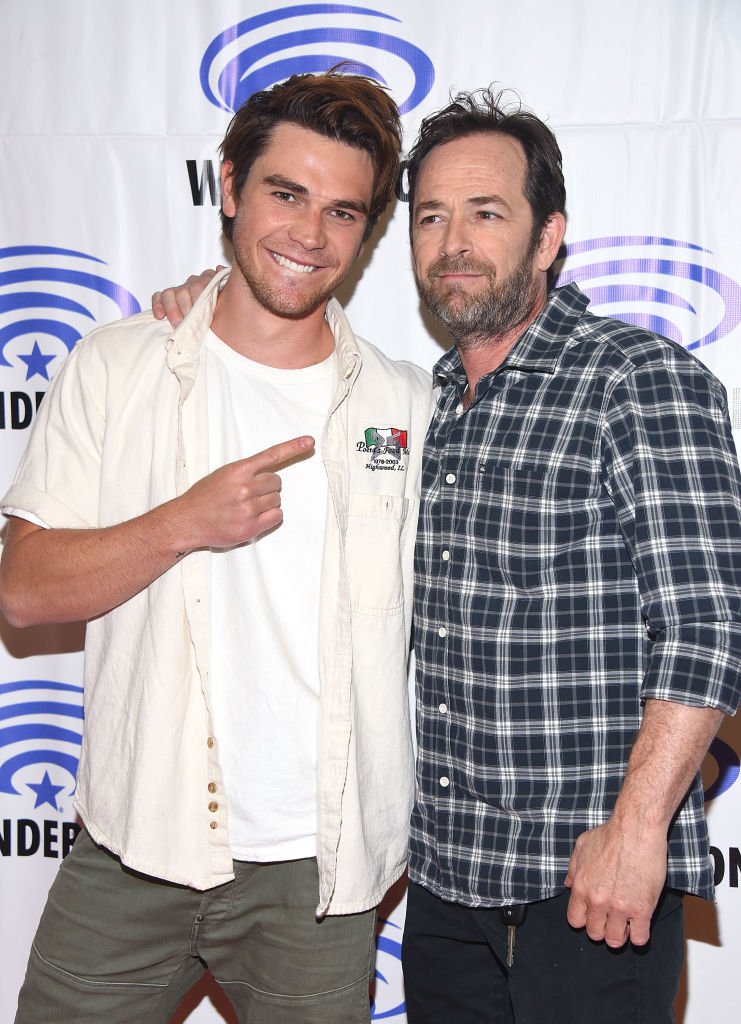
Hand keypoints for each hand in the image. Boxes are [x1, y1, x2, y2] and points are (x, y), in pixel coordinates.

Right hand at [152, 267, 223, 325]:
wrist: (215, 323)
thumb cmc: (223, 311)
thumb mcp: (228, 299)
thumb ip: (226, 285)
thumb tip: (219, 268)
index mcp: (208, 280)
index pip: (202, 283)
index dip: (200, 298)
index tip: (202, 312)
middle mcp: (193, 282)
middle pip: (185, 290)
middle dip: (186, 309)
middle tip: (189, 323)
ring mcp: (179, 289)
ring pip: (170, 294)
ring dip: (173, 310)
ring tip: (177, 325)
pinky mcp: (166, 297)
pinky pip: (158, 297)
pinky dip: (157, 306)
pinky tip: (160, 316)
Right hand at [174, 435, 313, 551]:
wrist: (187, 520)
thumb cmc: (205, 498)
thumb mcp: (222, 475)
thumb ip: (245, 472)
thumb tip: (269, 475)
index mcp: (237, 470)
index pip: (271, 455)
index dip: (293, 447)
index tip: (309, 442)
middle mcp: (244, 487)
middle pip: (277, 482)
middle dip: (267, 488)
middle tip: (249, 495)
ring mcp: (248, 508)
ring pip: (277, 500)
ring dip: (267, 503)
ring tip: (247, 507)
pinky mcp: (251, 526)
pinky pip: (277, 516)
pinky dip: (270, 517)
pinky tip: (253, 517)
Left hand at [564, 818, 667, 947]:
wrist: (636, 829)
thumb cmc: (610, 834)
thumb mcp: (582, 846)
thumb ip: (573, 868)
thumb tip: (568, 885)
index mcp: (581, 887)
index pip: (575, 921)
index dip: (585, 920)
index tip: (594, 915)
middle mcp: (598, 901)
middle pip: (595, 933)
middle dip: (602, 928)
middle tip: (612, 920)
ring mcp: (620, 907)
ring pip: (615, 940)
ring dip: (620, 935)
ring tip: (626, 924)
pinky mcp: (642, 909)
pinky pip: (640, 938)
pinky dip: (639, 935)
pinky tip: (640, 924)